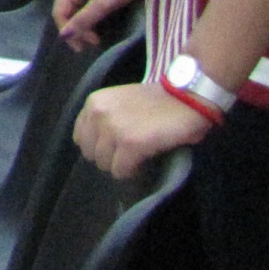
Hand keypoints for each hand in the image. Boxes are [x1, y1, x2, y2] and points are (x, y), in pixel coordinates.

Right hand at [52, 0, 146, 48]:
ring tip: (96, 39)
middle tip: (93, 43)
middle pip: (67, 12)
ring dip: (84, 26)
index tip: (82, 47)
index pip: (59, 12)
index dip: (67, 31)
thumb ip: (82, 20)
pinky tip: (97, 28)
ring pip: (76, 11)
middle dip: (77, 30)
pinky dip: (89, 20)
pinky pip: (84, 8)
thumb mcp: (102, 4)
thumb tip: (63, 36)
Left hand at [74, 81, 211, 178]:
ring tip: (138, 157)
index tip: (116, 146)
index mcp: (94, 102)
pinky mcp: (130, 145)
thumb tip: (96, 145)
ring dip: (121, 165)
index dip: (99, 145)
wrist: (187, 98)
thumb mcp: (120, 102)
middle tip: (128, 154)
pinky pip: (121, 171)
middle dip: (109, 157)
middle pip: (91, 154)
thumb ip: (104, 117)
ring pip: (105, 164)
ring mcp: (113, 130)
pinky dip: (132, 171)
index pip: (80, 138)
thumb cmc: (158, 101)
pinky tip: (144, 162)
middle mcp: (98, 114)